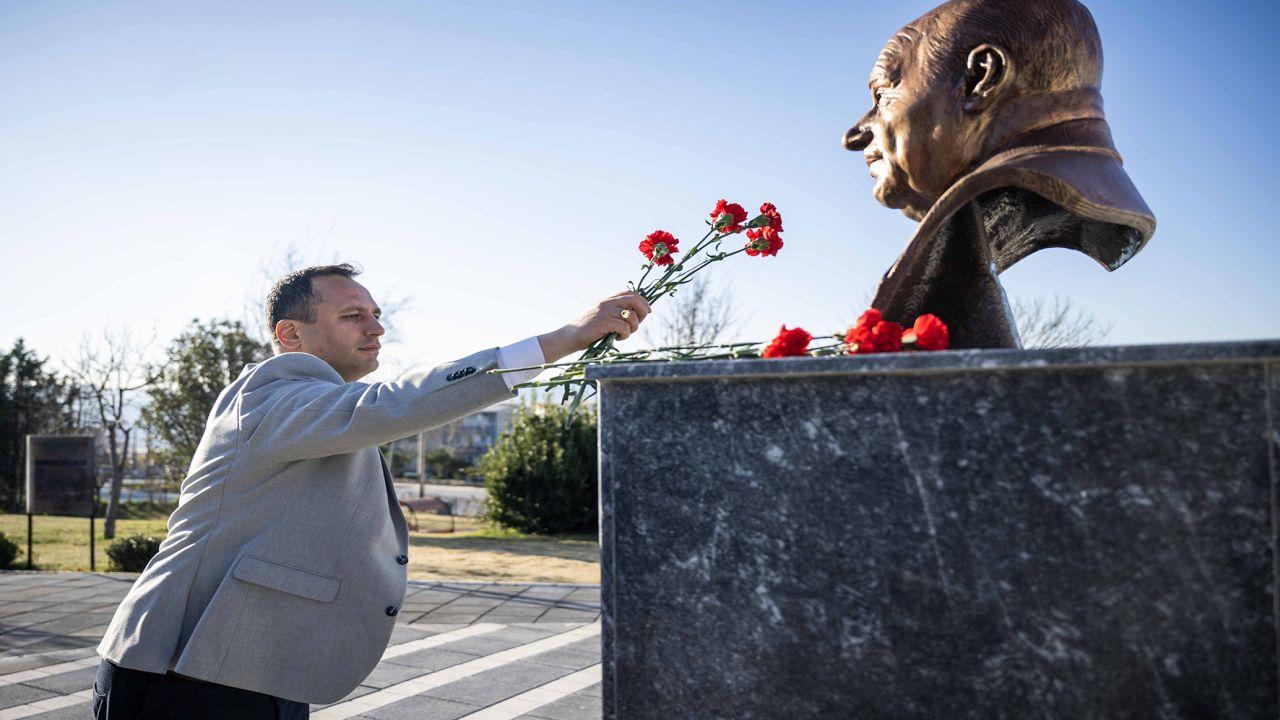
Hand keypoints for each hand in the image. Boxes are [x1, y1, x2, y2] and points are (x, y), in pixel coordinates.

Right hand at [537, 291, 651, 362]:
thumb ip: (615, 312)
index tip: (647, 311)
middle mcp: (607, 303)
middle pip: (635, 300)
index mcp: (607, 300)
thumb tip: (637, 315)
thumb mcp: (601, 316)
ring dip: (633, 328)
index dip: (642, 301)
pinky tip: (617, 338)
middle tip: (639, 323)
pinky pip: (624, 327)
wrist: (568, 337)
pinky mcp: (603, 323)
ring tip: (624, 334)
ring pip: (632, 316)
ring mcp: (604, 312)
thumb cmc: (587, 331)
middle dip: (643, 312)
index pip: (630, 293)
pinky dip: (625, 335)